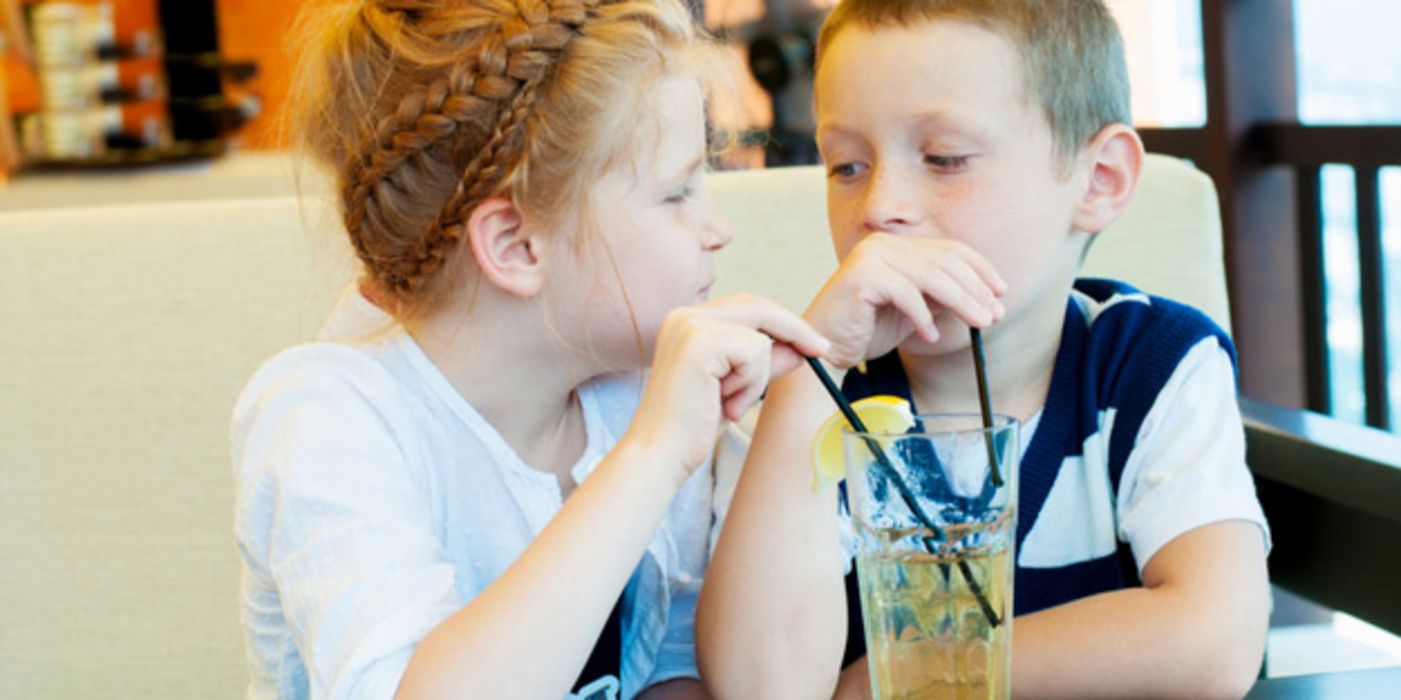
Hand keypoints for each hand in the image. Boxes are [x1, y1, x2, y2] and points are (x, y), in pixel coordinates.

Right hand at [624, 294, 829, 476]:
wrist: (660, 454)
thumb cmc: (691, 427)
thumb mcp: (735, 387)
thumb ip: (762, 363)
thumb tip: (798, 346)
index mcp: (686, 322)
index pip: (746, 306)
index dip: (782, 322)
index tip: (811, 342)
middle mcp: (684, 316)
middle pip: (758, 307)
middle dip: (794, 330)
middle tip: (820, 351)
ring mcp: (689, 325)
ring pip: (760, 336)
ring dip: (758, 377)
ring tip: (730, 404)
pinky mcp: (699, 342)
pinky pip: (754, 352)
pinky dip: (751, 384)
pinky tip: (725, 404)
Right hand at [804, 233, 1005, 366]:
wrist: (824, 351)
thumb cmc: (868, 331)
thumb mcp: (916, 311)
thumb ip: (942, 299)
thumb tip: (988, 301)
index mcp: (896, 245)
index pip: (949, 249)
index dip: (979, 269)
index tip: (1001, 293)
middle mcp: (883, 243)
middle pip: (944, 261)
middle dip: (976, 289)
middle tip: (995, 315)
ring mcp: (870, 256)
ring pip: (931, 276)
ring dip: (961, 302)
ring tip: (978, 324)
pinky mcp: (860, 276)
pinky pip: (905, 294)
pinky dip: (923, 317)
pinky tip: (929, 337)